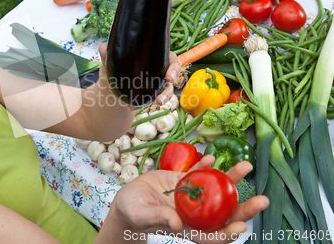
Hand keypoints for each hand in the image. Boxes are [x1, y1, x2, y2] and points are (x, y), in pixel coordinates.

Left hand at [97, 43, 181, 108]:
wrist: (110, 82)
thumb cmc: (115, 66)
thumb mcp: (111, 61)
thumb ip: (108, 54)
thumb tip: (103, 47)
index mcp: (155, 57)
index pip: (172, 60)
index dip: (174, 69)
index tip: (168, 78)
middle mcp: (159, 70)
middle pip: (171, 80)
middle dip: (167, 91)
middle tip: (159, 100)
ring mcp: (156, 83)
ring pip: (165, 92)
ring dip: (161, 100)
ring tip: (153, 104)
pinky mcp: (150, 94)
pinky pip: (151, 100)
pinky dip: (142, 104)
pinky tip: (130, 107)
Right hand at [107, 155, 268, 243]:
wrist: (128, 199)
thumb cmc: (133, 212)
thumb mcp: (142, 215)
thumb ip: (159, 218)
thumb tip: (177, 224)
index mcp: (186, 228)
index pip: (211, 235)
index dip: (227, 232)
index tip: (242, 227)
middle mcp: (193, 213)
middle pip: (222, 213)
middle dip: (243, 208)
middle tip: (263, 200)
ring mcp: (190, 196)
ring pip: (215, 189)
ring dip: (231, 179)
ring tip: (246, 165)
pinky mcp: (182, 181)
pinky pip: (197, 173)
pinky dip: (205, 166)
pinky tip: (212, 158)